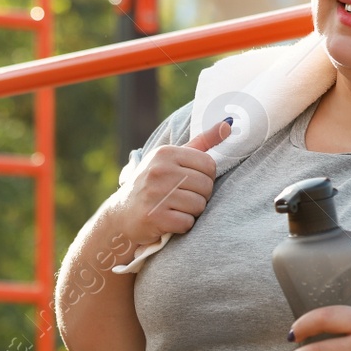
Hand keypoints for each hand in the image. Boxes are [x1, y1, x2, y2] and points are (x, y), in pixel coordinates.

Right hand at [113, 119, 231, 248]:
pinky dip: (182, 226)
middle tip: (182, 198)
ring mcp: (155, 194)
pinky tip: (169, 221)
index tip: (190, 182)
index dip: (206, 178)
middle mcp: (159, 170)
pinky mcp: (154, 217)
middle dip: (200, 196)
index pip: (209, 165)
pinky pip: (187, 223)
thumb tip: (229, 124)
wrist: (122, 213)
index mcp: (166, 153)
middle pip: (206, 186)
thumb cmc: (153, 183)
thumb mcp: (172, 158)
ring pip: (199, 206)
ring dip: (191, 212)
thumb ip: (202, 142)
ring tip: (175, 208)